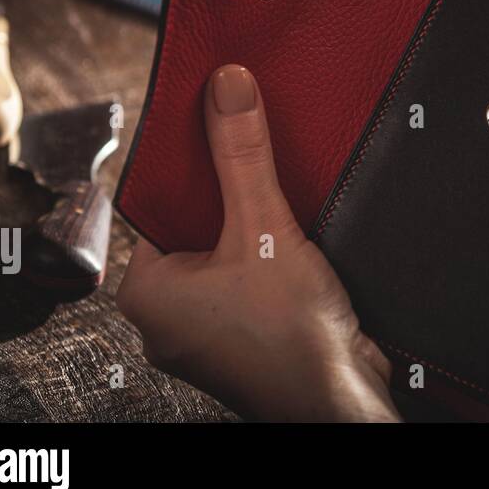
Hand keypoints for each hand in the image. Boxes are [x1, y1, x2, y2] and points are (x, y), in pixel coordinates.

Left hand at [117, 65, 399, 421]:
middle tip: (258, 166)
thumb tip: (226, 89)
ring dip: (255, 227)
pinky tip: (297, 241)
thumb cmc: (290, 338)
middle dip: (231, 197)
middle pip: (196, 226)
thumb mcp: (264, 227)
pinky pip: (250, 279)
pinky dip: (272, 256)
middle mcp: (167, 317)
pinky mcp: (246, 338)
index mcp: (147, 292)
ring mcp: (207, 332)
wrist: (341, 399)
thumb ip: (243, 155)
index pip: (158, 206)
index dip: (193, 167)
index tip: (217, 132)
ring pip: (227, 253)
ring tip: (281, 206)